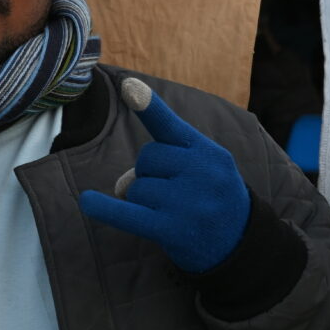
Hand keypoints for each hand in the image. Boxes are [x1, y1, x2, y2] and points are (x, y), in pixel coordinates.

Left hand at [79, 78, 249, 272]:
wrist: (241, 243)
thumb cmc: (213, 198)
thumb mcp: (205, 168)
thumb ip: (168, 162)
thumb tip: (124, 184)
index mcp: (208, 152)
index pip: (171, 126)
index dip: (148, 106)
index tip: (128, 86)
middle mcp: (200, 174)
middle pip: (147, 158)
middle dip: (148, 173)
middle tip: (168, 192)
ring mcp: (187, 203)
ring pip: (137, 187)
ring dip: (142, 199)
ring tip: (167, 211)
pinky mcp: (172, 230)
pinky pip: (128, 215)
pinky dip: (105, 209)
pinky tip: (88, 202)